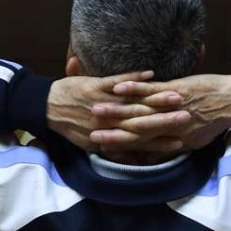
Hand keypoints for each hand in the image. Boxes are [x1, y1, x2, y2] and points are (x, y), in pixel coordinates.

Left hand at [47, 71, 184, 153]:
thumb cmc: (67, 124)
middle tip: (188, 118)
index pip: (139, 143)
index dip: (161, 143)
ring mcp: (101, 103)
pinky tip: (151, 72)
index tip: (181, 142)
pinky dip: (133, 79)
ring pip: (133, 103)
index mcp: (106, 138)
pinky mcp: (93, 87)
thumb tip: (130, 158)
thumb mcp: (88, 141)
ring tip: (178, 97)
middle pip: (142, 123)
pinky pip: (116, 81)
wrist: (42, 108)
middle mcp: (106, 123)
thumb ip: (112, 148)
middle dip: (166, 121)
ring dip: (157, 99)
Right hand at [89, 73, 230, 151]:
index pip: (140, 146)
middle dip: (110, 131)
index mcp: (171, 140)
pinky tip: (118, 87)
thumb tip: (157, 157)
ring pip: (139, 110)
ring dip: (116, 109)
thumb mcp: (196, 141)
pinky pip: (151, 90)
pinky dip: (134, 87)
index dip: (118, 148)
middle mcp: (168, 127)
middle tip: (89, 132)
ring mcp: (170, 108)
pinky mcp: (175, 90)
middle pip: (134, 131)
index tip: (98, 149)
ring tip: (95, 109)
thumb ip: (173, 148)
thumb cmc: (215, 121)